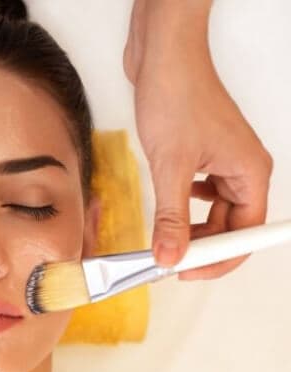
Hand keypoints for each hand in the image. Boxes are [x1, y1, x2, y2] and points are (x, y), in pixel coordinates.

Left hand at [125, 0, 272, 280]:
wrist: (163, 57)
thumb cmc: (177, 96)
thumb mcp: (171, 166)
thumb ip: (171, 217)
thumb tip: (170, 258)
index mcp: (250, 173)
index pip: (244, 235)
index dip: (217, 260)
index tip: (185, 273)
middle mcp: (243, 169)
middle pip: (229, 227)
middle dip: (199, 247)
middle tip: (164, 262)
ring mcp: (223, 161)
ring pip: (212, 212)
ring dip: (189, 228)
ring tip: (162, 238)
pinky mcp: (201, 154)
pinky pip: (199, 194)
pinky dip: (183, 206)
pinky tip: (169, 206)